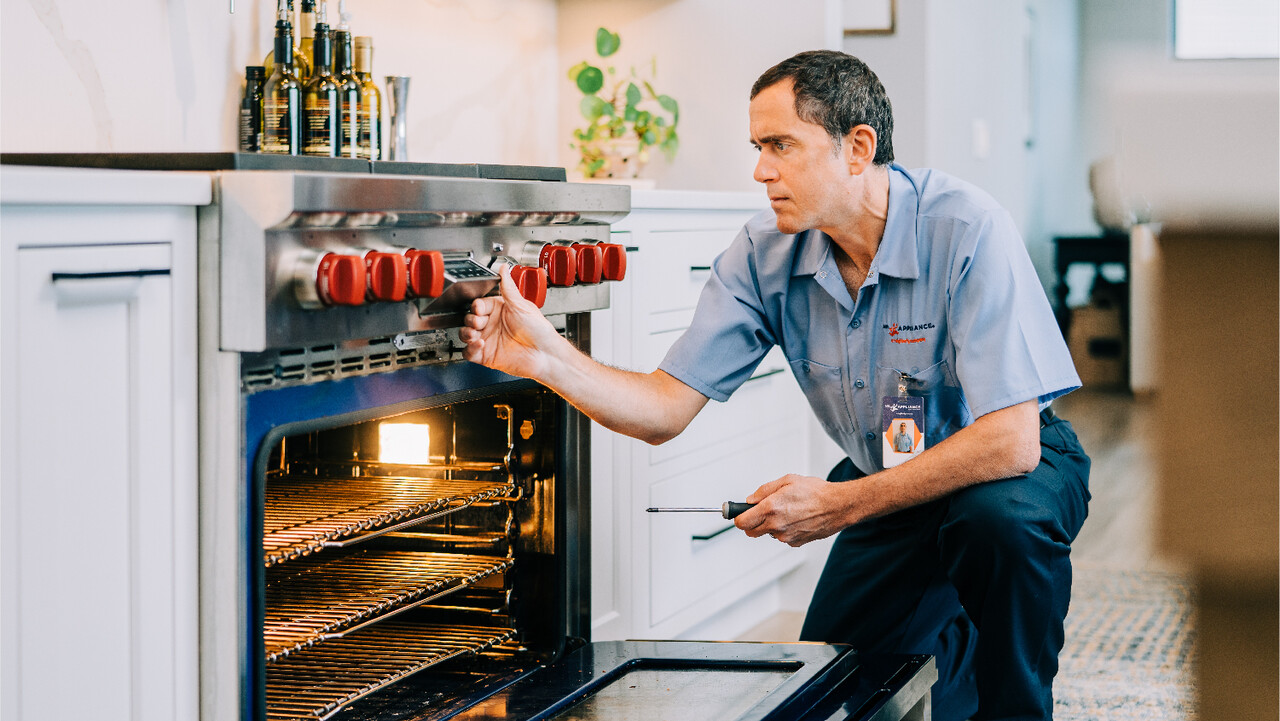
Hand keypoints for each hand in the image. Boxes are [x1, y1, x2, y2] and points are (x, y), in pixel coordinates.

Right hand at [460, 265, 564, 379]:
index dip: (476, 306)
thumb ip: (508, 287)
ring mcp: (488, 340)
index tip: (479, 308)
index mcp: (499, 310)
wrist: (545, 354)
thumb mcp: (521, 305)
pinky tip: (479, 344)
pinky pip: (469, 352)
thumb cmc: (539, 330)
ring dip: (466, 333)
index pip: (479, 304)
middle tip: (479, 322)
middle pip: (469, 318)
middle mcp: (492, 324)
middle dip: (471, 319)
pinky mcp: (486, 356)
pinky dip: (470, 349)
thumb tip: (503, 268)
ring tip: (475, 333)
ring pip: (465, 334)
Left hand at [734, 474, 852, 545]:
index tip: (739, 513)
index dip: (738, 517)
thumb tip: (750, 500)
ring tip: (787, 511)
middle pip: (751, 532)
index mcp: (771, 508)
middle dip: (751, 523)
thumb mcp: (787, 481)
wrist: (838, 506)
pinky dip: (784, 529)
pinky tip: (796, 518)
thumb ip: (764, 491)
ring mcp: (786, 536)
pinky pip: (782, 537)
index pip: (742, 522)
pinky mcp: (796, 542)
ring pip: (768, 534)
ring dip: (771, 525)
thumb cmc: (816, 492)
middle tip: (759, 512)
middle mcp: (776, 525)